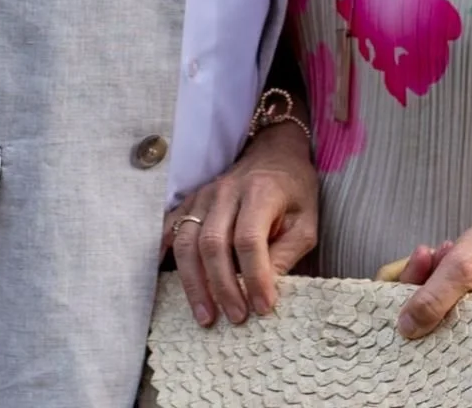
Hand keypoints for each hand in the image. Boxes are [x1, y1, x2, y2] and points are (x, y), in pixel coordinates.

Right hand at [162, 122, 318, 327]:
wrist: (275, 153)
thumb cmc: (294, 191)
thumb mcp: (306, 221)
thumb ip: (288, 253)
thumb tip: (267, 290)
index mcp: (261, 193)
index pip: (250, 240)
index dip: (255, 277)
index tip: (263, 307)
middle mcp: (227, 192)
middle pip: (213, 243)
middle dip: (222, 286)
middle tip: (235, 318)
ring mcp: (204, 195)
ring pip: (187, 241)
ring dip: (194, 282)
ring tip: (205, 315)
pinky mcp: (191, 201)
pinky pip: (171, 229)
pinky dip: (165, 255)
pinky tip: (166, 282)